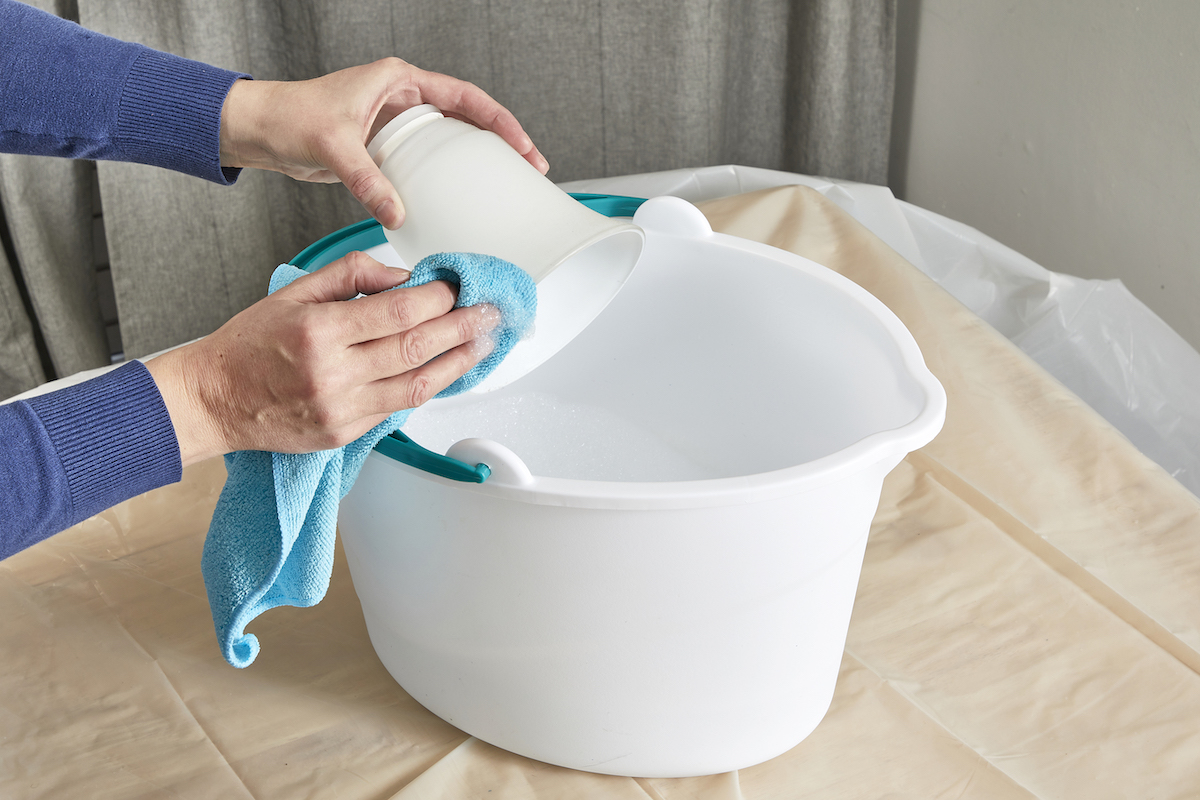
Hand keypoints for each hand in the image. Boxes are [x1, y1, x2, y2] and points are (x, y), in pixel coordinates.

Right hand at [145, 252, 499, 465]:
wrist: (213, 399)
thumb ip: (350, 276)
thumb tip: (402, 277)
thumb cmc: (249, 343)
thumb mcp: (293, 292)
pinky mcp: (344, 432)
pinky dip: (428, 385)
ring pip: (417, 385)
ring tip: (484, 343)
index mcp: (319, 332)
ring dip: (458, 362)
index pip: (397, 312)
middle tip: (490, 312)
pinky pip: (398, 407)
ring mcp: (341, 408)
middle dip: (461, 328)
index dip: (436, 299)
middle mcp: (334, 374)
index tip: (457, 287)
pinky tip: (448, 369)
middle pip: (416, 347)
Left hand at [218, 58, 549, 228]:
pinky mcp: (386, 147)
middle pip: (468, 117)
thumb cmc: (289, 118)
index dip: (500, 122)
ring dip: (478, 161)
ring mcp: (396, 122)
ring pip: (451, 140)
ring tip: (504, 185)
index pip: (465, 97)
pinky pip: (427, 161)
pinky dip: (447, 177)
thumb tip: (397, 212)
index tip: (523, 147)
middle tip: (528, 169)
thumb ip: (367, 180)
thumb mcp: (334, 147)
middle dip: (501, 142)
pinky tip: (457, 198)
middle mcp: (402, 97)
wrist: (260, 129)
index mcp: (399, 80)